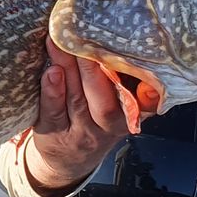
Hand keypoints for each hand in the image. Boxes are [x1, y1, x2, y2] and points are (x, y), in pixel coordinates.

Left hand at [22, 36, 134, 196]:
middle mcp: (107, 126)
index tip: (142, 65)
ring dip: (69, 69)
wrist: (66, 159)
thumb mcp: (121, 108)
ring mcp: (79, 131)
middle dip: (94, 68)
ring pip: (77, 100)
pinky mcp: (53, 132)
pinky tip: (50, 71)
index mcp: (130, 115)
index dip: (146, 90)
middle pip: (104, 100)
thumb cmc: (95, 119)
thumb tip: (128, 40)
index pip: (143, 103)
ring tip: (60, 43)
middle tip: (84, 38)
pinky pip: (53, 112)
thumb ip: (130, 83)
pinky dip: (52, 91)